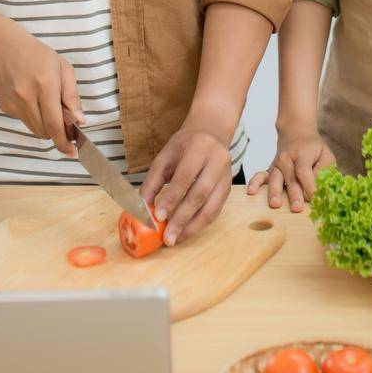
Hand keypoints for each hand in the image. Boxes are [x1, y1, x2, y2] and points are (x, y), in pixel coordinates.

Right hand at [0, 22, 83, 155]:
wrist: (2, 46)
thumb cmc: (36, 54)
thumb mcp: (63, 68)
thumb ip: (72, 96)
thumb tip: (79, 120)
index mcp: (44, 85)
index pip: (54, 124)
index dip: (64, 142)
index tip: (73, 152)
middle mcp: (26, 97)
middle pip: (44, 131)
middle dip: (57, 131)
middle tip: (64, 120)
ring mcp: (12, 103)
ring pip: (34, 128)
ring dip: (44, 124)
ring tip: (45, 102)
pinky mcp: (3, 106)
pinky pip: (23, 120)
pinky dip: (32, 115)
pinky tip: (30, 96)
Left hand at [141, 124, 233, 245]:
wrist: (210, 133)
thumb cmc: (185, 145)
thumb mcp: (165, 156)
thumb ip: (153, 180)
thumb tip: (143, 207)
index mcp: (200, 147)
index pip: (185, 176)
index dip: (172, 198)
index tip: (159, 217)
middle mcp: (218, 160)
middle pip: (200, 194)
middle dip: (182, 219)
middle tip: (168, 237)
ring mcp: (226, 175)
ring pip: (212, 207)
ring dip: (193, 227)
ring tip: (176, 239)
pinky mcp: (228, 188)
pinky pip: (216, 210)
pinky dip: (200, 224)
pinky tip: (187, 231)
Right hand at [246, 127, 335, 210]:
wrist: (296, 132)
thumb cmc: (313, 148)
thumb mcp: (325, 155)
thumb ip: (324, 171)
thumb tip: (320, 189)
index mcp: (302, 154)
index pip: (304, 171)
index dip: (310, 186)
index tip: (316, 199)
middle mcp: (287, 159)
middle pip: (290, 178)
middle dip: (294, 194)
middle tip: (297, 208)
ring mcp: (277, 164)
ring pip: (275, 179)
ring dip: (274, 192)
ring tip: (275, 204)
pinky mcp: (270, 170)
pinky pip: (261, 175)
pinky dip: (255, 183)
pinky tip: (251, 192)